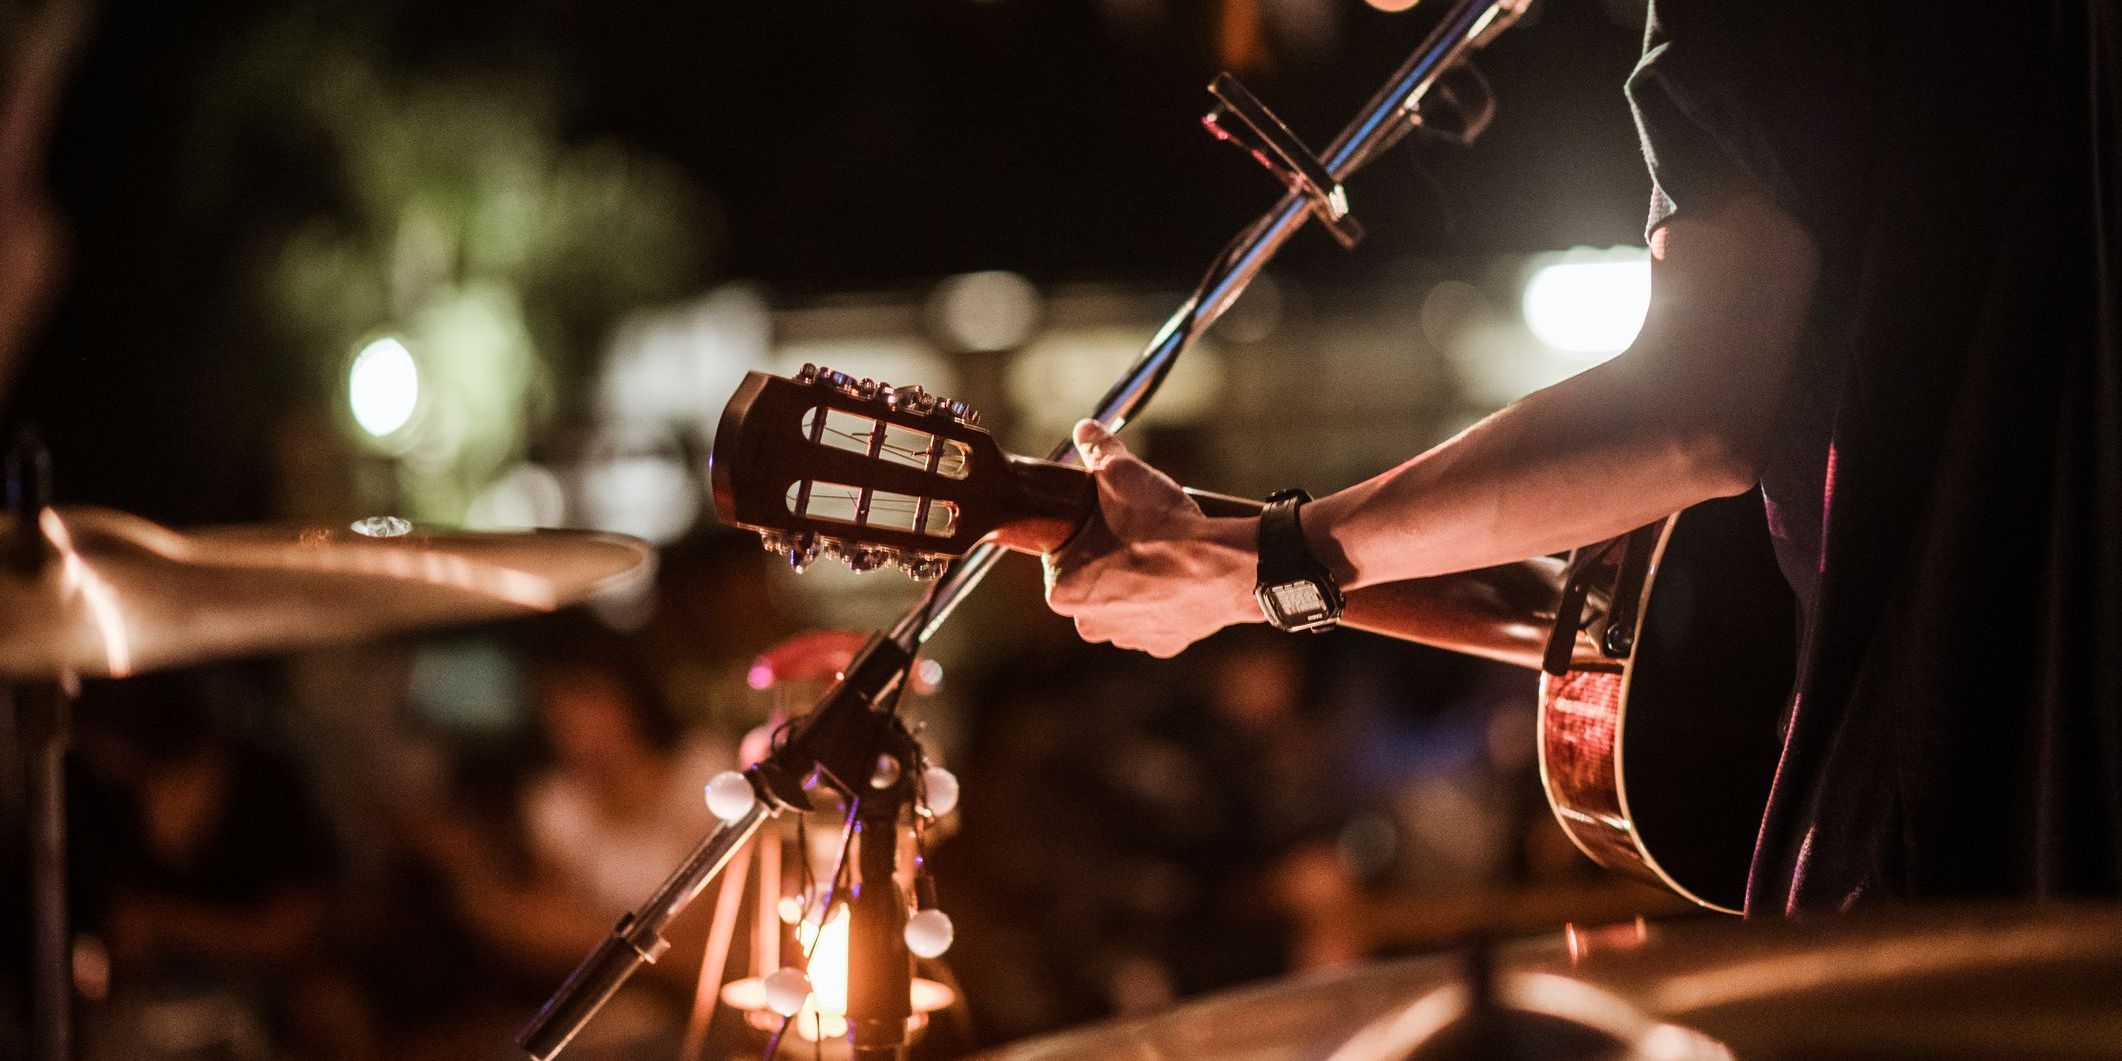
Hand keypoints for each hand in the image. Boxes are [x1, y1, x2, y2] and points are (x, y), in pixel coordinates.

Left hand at [1043, 420, 1260, 656]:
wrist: (1225, 566)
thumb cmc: (1163, 527)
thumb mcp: (1122, 475)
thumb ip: (1097, 450)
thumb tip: (1085, 430)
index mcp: (1063, 590)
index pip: (1063, 554)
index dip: (1086, 530)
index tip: (1107, 518)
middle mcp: (1089, 623)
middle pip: (1092, 579)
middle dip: (1110, 557)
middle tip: (1135, 531)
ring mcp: (1128, 637)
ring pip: (1124, 600)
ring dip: (1137, 580)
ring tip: (1159, 551)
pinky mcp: (1164, 644)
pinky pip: (1157, 617)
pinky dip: (1167, 599)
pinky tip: (1178, 577)